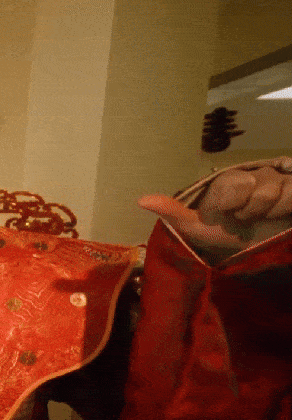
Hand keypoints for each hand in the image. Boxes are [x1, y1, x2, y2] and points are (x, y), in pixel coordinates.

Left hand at [139, 157, 291, 261]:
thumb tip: (141, 200)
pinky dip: (286, 208)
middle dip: (248, 209)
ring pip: (274, 191)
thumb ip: (173, 211)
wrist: (263, 244)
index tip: (226, 215)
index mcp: (226, 181)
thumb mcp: (198, 226)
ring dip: (267, 212)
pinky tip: (281, 214)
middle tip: (243, 218)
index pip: (229, 188)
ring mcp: (275, 179)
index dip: (228, 206)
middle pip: (252, 187)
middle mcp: (251, 175)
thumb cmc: (228, 233)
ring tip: (262, 217)